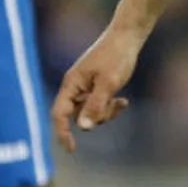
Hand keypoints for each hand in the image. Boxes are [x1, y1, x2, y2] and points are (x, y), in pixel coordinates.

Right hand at [50, 28, 143, 152]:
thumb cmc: (116, 57)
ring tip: (121, 101)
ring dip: (105, 112)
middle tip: (114, 106)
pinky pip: (98, 105)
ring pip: (90, 112)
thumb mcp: (108, 83)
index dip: (62, 132)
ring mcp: (85, 86)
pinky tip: (124, 101)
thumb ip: (95, 105)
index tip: (71, 149)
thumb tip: (83, 128)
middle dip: (96, 117)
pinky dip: (110, 106)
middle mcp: (75, 86)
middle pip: (77, 115)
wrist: (127, 37)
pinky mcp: (95, 86)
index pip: (59, 114)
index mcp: (71, 84)